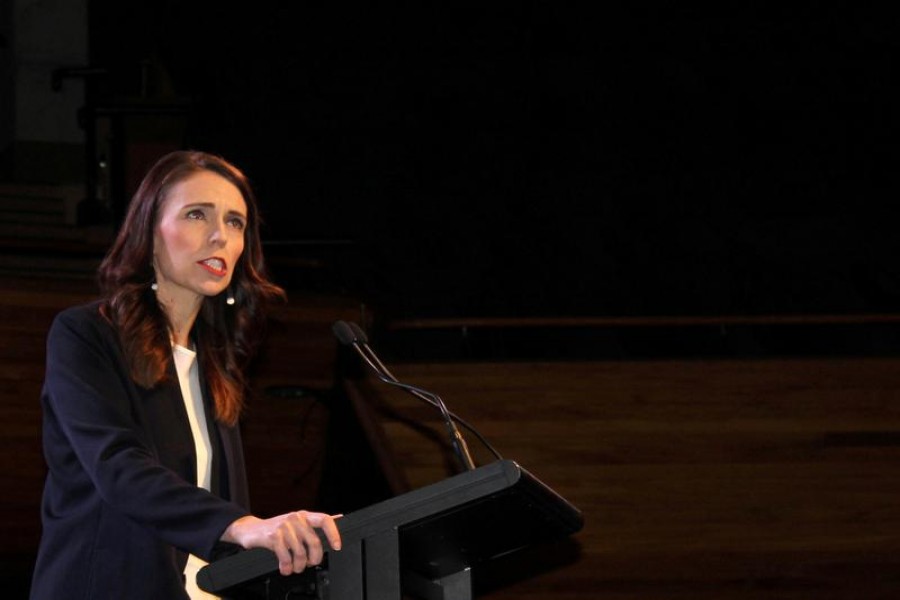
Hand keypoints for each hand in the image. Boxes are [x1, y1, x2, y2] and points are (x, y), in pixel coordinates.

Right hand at [222, 511, 341, 574]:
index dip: (333, 533)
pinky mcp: (273, 537)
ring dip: (298, 566)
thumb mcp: (296, 523)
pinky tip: (285, 568)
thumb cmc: (276, 529)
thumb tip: (338, 517)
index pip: (325, 520)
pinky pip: (286, 557)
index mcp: (304, 516)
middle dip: (314, 559)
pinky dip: (286, 567)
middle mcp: (295, 519)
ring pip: (300, 553)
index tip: (336, 547)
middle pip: (315, 542)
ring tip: (294, 568)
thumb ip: (315, 523)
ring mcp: (284, 527)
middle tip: (309, 565)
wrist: (250, 530)